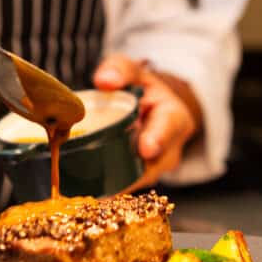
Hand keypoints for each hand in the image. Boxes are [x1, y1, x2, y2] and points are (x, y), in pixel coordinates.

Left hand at [93, 54, 202, 186]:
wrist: (148, 108)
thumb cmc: (140, 87)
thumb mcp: (133, 71)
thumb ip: (121, 70)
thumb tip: (105, 81)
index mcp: (174, 116)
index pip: (170, 127)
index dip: (159, 138)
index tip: (147, 149)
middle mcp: (169, 147)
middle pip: (155, 164)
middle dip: (132, 172)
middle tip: (107, 180)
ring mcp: (155, 166)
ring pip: (139, 180)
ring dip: (117, 184)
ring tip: (92, 189)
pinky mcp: (139, 177)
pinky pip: (127, 185)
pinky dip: (109, 187)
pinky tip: (88, 191)